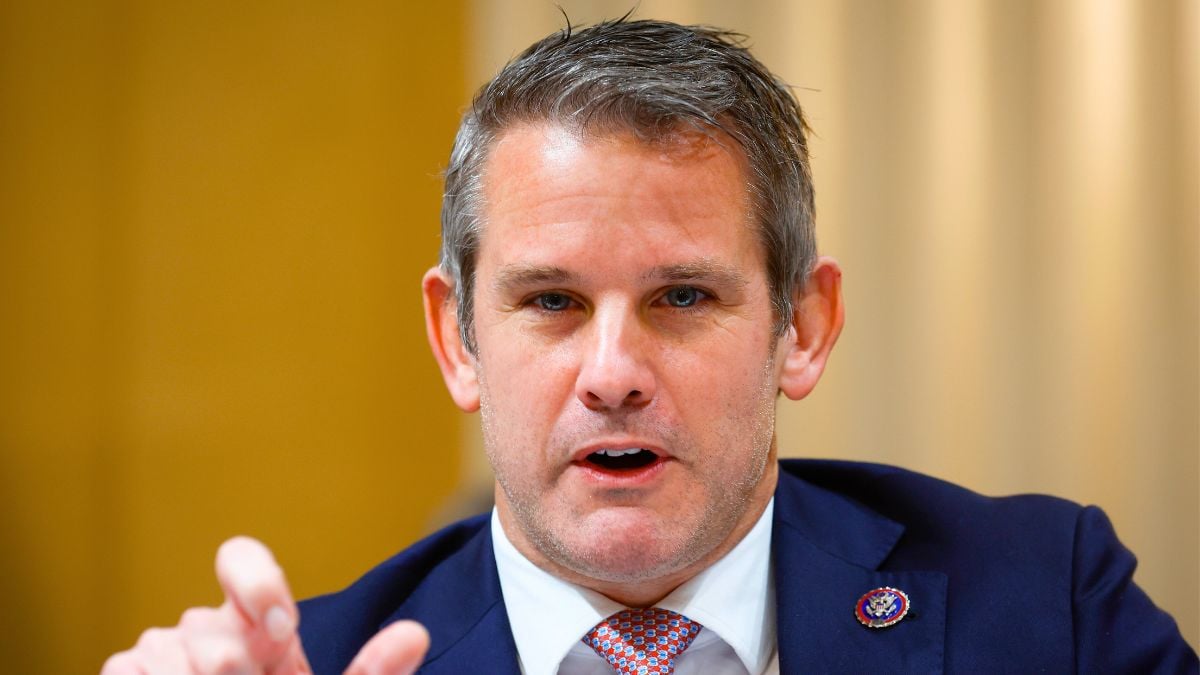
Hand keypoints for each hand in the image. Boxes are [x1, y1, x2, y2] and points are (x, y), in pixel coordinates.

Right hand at [101, 536, 429, 674]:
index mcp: (258, 621)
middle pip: (214, 631)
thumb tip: (415, 633)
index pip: (238, 560)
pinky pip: (134, 672)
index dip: (255, 583)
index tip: (283, 630)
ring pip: (175, 656)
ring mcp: (158, 648)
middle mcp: (205, 625)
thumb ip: (371, 672)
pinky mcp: (123, 672)